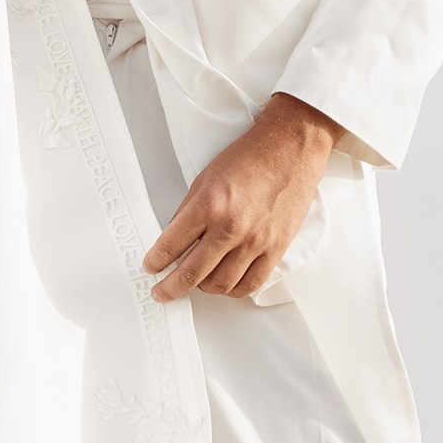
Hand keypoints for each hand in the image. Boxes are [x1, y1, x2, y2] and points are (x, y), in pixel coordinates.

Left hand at [143, 95, 338, 300]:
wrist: (290, 150)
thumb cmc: (251, 158)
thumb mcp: (205, 178)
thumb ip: (188, 212)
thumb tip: (174, 240)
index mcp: (209, 205)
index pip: (171, 245)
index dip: (156, 262)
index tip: (151, 267)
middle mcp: (231, 227)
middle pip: (192, 273)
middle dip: (170, 288)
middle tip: (162, 292)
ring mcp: (255, 241)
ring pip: (221, 284)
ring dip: (203, 288)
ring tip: (197, 282)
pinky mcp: (276, 248)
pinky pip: (251, 284)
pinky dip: (234, 290)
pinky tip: (225, 284)